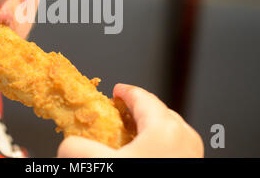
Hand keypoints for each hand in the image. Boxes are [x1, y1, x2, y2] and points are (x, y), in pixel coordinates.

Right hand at [57, 83, 203, 157]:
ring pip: (165, 130)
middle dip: (133, 112)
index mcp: (164, 127)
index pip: (141, 96)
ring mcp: (192, 154)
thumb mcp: (99, 165)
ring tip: (126, 141)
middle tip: (116, 117)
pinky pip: (172, 147)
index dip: (124, 92)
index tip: (115, 92)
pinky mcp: (192, 166)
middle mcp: (184, 136)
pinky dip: (155, 146)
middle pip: (155, 111)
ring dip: (144, 131)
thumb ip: (76, 149)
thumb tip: (67, 146)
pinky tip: (140, 158)